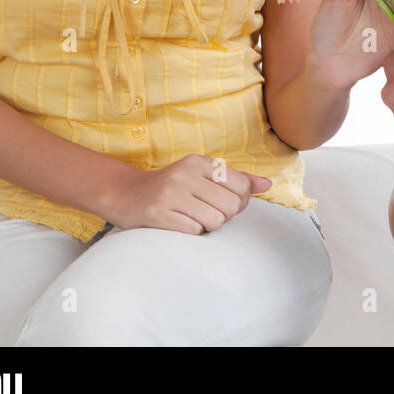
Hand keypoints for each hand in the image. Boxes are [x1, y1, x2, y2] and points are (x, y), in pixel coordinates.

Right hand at [102, 154, 271, 234]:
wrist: (125, 194)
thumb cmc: (172, 187)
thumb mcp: (203, 175)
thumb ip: (237, 180)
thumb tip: (268, 185)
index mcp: (199, 162)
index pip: (242, 186)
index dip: (241, 201)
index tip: (226, 203)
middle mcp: (185, 174)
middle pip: (231, 206)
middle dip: (225, 216)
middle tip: (209, 213)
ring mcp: (170, 194)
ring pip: (215, 221)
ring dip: (208, 226)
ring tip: (193, 217)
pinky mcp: (158, 214)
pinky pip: (194, 231)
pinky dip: (191, 232)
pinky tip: (179, 223)